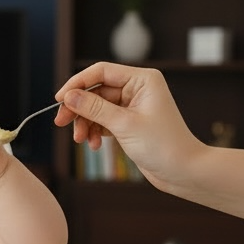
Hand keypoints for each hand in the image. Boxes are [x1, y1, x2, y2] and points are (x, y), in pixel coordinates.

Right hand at [52, 62, 204, 193]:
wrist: (183, 171)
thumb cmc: (164, 145)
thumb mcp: (124, 124)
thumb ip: (94, 108)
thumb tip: (69, 96)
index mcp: (142, 79)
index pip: (101, 72)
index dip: (78, 83)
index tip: (60, 99)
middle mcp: (137, 88)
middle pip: (95, 91)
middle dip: (79, 108)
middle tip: (61, 122)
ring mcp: (132, 105)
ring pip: (96, 107)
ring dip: (85, 123)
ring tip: (81, 140)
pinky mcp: (128, 122)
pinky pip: (102, 120)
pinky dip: (95, 131)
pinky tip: (94, 144)